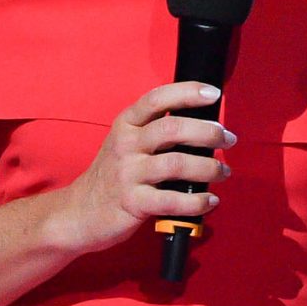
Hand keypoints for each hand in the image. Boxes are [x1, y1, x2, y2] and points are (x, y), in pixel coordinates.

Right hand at [50, 82, 233, 253]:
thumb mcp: (126, 144)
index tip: (213, 94)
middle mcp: (126, 145)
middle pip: (173, 128)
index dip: (187, 92)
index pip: (157, 99)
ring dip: (209, 167)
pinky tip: (210, 200)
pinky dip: (197, 201)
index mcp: (126, 125)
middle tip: (228, 139)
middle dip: (208, 132)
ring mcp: (128, 174)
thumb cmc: (113, 176)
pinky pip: (173, 200)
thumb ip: (156, 132)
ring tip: (223, 171)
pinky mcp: (133, 202)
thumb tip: (203, 126)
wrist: (79, 213)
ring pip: (177, 164)